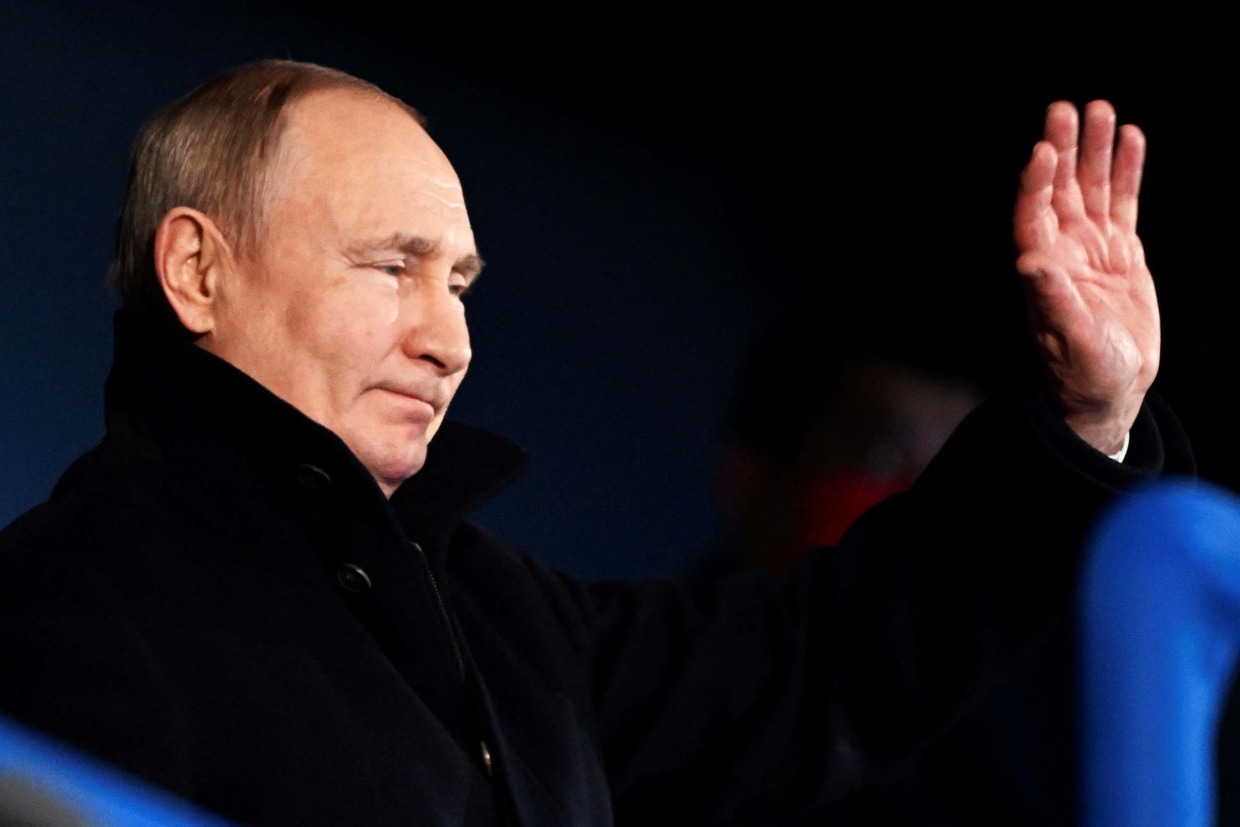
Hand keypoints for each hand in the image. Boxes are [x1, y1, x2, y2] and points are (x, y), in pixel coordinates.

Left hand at [1014, 101, 1158, 454]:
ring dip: (1094, 152)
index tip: (1042, 151)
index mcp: (1042, 269)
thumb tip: (1029, 264)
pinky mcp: (1121, 252)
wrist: (1111, 388)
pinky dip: (1125, 172)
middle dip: (1061, 151)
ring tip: (1101, 111)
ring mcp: (1091, 248)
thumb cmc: (1084, 372)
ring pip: (1091, 190)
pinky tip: (1131, 139)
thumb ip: (1052, 301)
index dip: (1035, 184)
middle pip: (1058, 191)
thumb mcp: (1070, 341)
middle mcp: (1062, 251)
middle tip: (1065, 110)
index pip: (1032, 215)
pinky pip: (1122, 203)